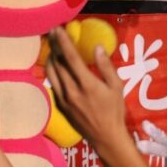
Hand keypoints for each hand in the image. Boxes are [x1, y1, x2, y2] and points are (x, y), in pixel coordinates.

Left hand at [45, 26, 128, 151]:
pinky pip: (52, 84)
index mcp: (86, 84)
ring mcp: (63, 99)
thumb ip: (106, 66)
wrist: (105, 137)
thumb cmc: (115, 110)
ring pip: (51, 73)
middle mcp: (71, 90)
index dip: (63, 41)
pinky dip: (52, 72)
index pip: (70, 57)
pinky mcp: (60, 105)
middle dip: (54, 46)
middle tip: (53, 33)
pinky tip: (55, 66)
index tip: (58, 29)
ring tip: (52, 47)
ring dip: (50, 58)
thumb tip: (97, 47)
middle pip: (57, 63)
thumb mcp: (117, 86)